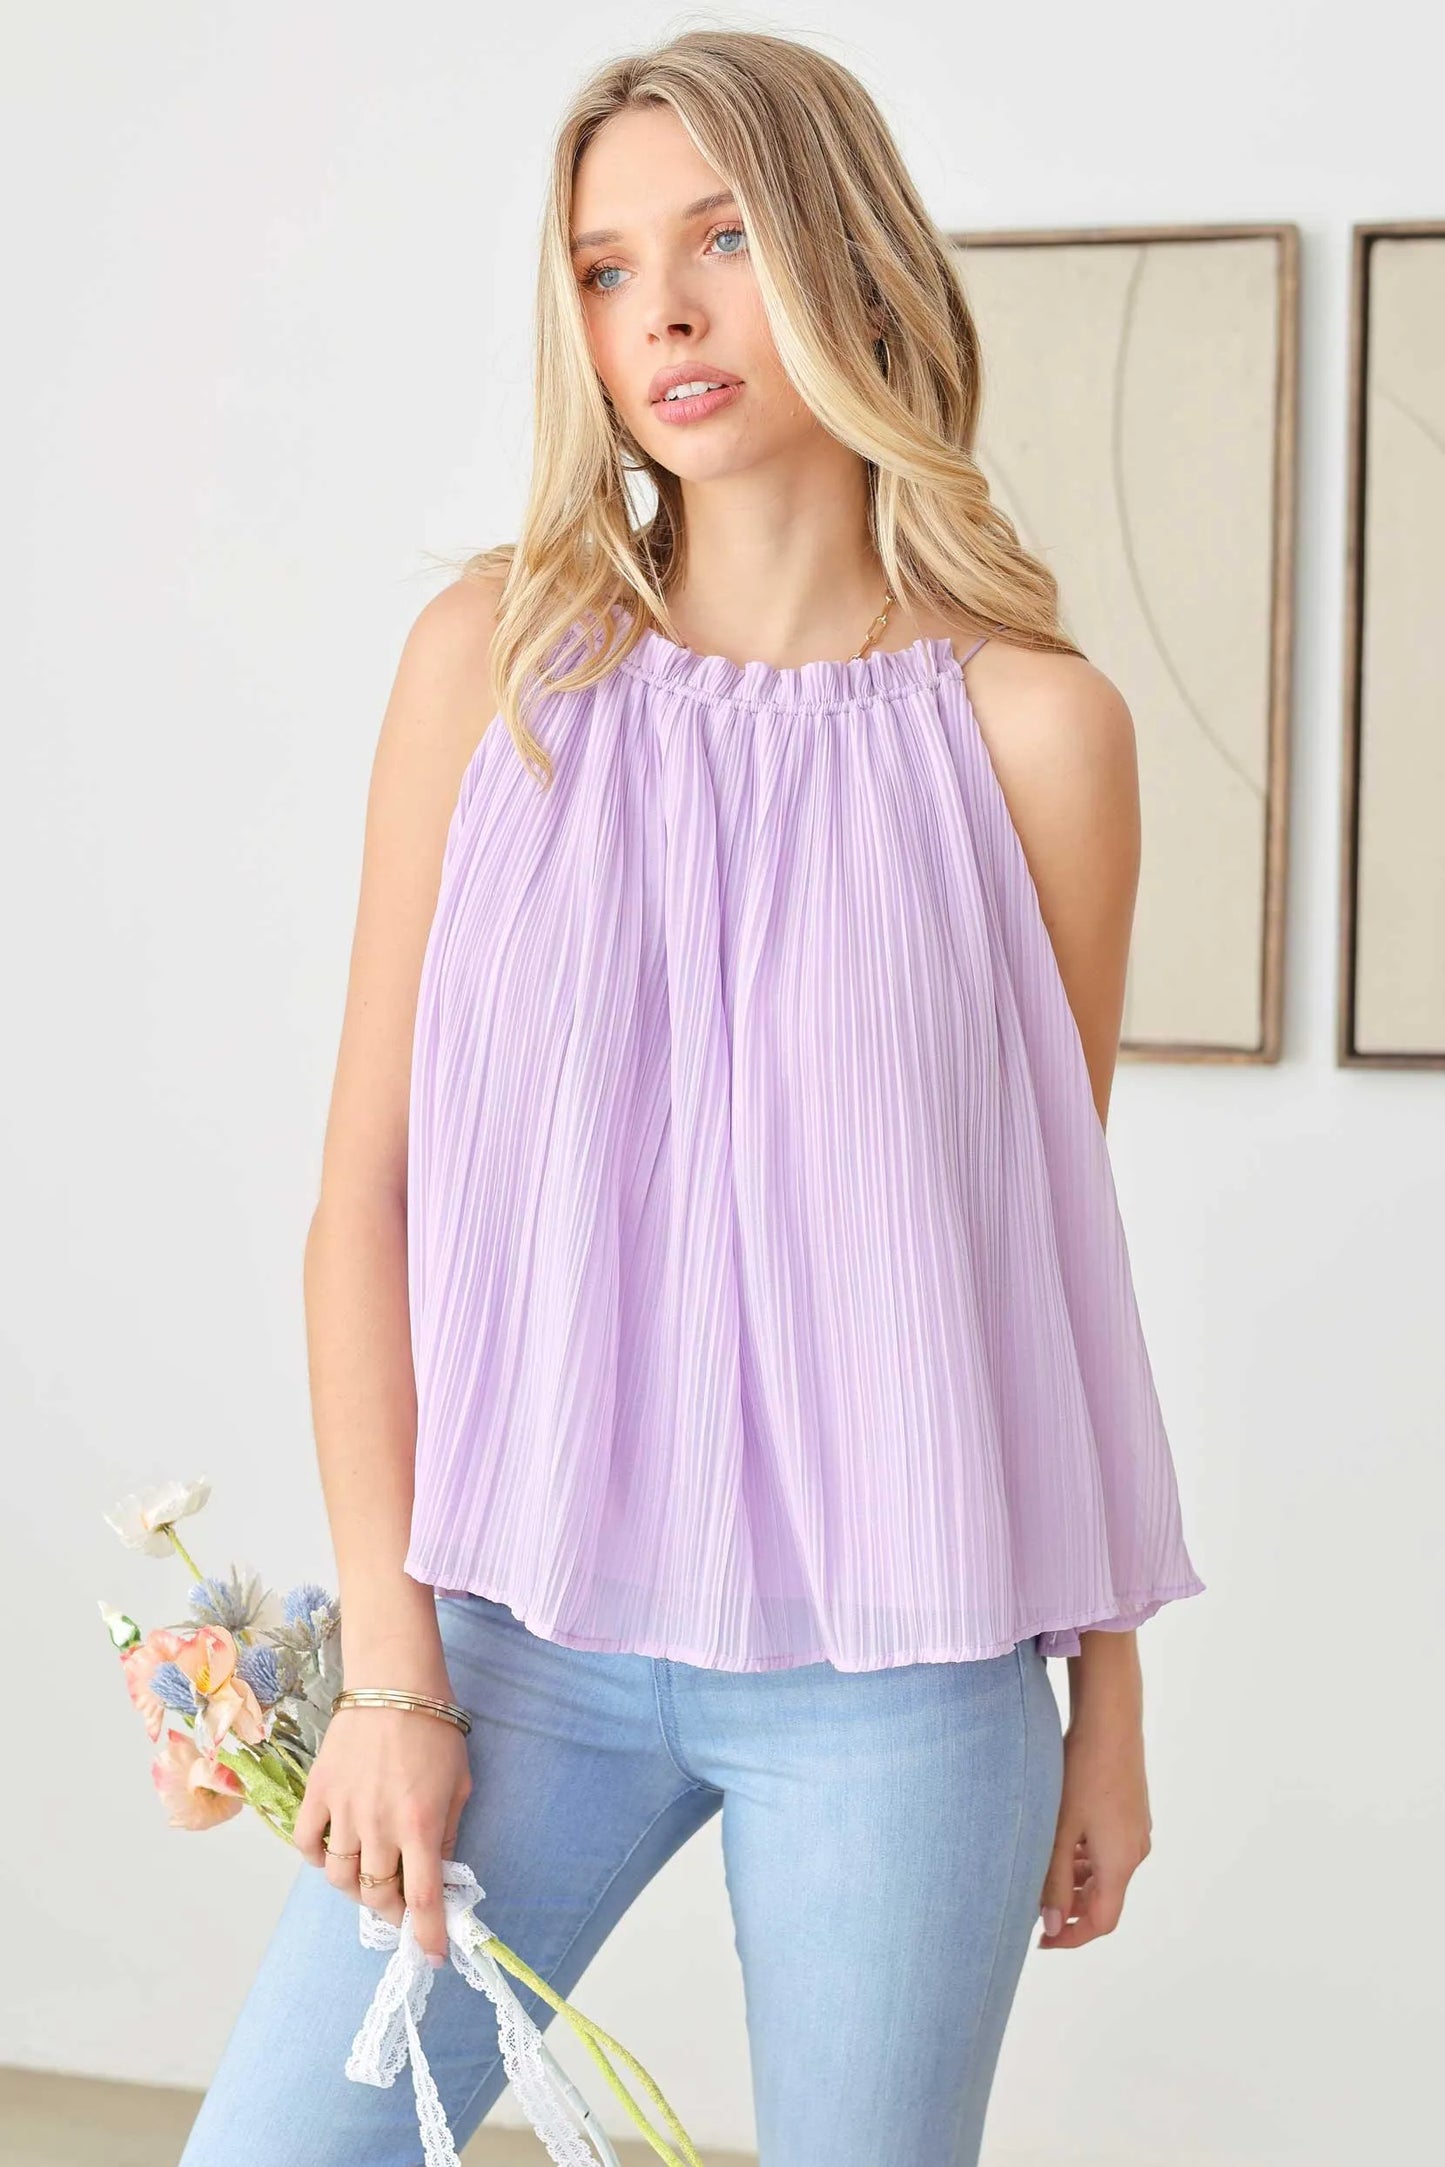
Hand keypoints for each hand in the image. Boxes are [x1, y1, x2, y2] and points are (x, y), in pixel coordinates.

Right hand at [293, 1696, 471, 1968]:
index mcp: (420, 1824)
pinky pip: (308, 1845)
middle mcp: (379, 1825)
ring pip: (341, 1878)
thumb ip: (446, 1832)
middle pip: (377, 1895)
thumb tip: (437, 1873)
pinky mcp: (318, 1793)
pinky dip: (320, 1859)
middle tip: (401, 1901)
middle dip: (392, 1910)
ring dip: (358, 1888)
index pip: (422, 1899)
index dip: (427, 1936)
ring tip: (372, 1873)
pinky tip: (337, 1851)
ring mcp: (343, 1811)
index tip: (433, 1957)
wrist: (395, 1682)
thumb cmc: (436, 1729)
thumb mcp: (459, 1783)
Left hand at [1036, 1705, 1151, 1949]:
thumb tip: (1050, 1926)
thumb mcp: (1060, 1830)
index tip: (1042, 1940)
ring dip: (1074, 1879)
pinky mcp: (1131, 1811)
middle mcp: (1135, 1851)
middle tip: (1032, 1901)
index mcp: (1120, 1862)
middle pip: (1103, 1897)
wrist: (1109, 1720)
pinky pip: (1107, 1849)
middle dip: (1068, 1906)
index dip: (1071, 1937)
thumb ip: (1053, 1881)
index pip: (1101, 1921)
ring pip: (1104, 1871)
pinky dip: (1083, 1856)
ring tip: (1040, 1868)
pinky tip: (1059, 1839)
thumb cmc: (1082, 1771)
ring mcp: (1135, 1829)